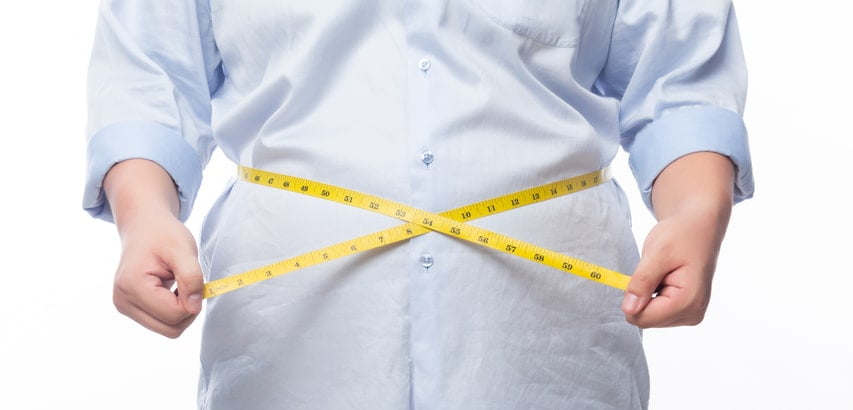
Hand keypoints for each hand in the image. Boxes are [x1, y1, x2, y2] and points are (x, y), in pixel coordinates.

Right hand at [104, 159, 203, 337]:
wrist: (143, 226)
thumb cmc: (163, 235)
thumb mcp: (184, 250)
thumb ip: (191, 278)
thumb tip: (194, 307)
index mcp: (132, 286)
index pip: (174, 314)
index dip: (192, 300)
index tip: (193, 279)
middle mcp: (123, 301)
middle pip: (171, 329)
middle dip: (188, 309)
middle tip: (190, 283)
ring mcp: (124, 307)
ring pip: (167, 329)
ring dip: (181, 310)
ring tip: (178, 284)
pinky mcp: (130, 309)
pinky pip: (161, 323)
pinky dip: (173, 310)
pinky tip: (170, 290)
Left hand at [621, 152, 733, 327]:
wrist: (700, 227)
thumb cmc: (680, 235)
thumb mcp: (656, 253)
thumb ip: (641, 282)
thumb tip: (628, 310)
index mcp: (688, 302)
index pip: (643, 318)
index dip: (633, 296)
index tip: (645, 272)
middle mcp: (693, 314)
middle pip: (646, 319)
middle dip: (642, 294)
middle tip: (656, 271)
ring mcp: (692, 314)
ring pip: (649, 316)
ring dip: (648, 294)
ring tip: (664, 273)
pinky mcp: (687, 311)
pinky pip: (657, 311)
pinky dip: (654, 295)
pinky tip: (666, 279)